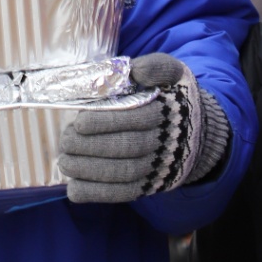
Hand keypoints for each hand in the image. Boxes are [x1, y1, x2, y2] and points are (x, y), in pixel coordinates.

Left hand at [57, 53, 229, 203]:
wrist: (197, 133)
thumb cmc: (172, 97)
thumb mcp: (172, 73)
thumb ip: (155, 67)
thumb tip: (136, 71)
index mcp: (167, 111)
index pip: (136, 118)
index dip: (106, 122)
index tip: (80, 122)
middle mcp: (164, 142)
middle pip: (127, 148)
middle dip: (92, 147)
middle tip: (65, 141)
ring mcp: (157, 166)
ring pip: (124, 173)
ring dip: (90, 171)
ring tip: (64, 162)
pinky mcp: (149, 185)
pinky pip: (124, 193)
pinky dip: (98, 194)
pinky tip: (74, 189)